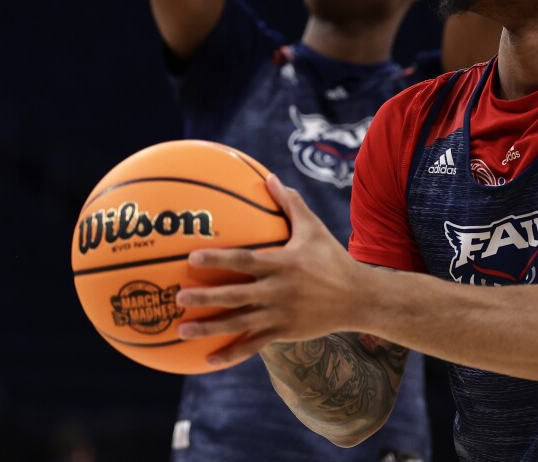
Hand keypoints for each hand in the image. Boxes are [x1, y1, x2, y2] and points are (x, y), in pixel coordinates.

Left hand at [175, 174, 364, 367]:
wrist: (358, 298)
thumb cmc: (332, 258)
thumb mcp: (313, 229)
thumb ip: (290, 203)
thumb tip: (270, 176)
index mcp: (282, 264)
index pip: (244, 261)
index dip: (218, 260)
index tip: (192, 258)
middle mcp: (278, 291)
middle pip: (236, 296)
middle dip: (206, 298)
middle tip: (179, 297)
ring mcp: (280, 315)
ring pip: (239, 324)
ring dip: (209, 329)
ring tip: (182, 330)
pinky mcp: (283, 334)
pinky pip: (253, 346)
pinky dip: (230, 354)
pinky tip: (207, 361)